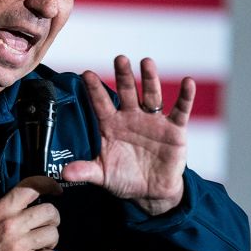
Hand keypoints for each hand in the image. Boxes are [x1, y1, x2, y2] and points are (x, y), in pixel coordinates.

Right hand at [0, 176, 61, 250]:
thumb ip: (11, 207)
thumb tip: (36, 202)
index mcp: (2, 209)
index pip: (32, 187)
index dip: (49, 185)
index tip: (56, 191)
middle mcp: (11, 224)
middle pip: (50, 211)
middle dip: (52, 219)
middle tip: (46, 226)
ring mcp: (18, 245)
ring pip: (53, 234)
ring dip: (50, 240)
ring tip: (40, 245)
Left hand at [61, 55, 191, 215]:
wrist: (151, 191)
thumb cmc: (124, 178)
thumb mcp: (102, 175)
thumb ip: (84, 170)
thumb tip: (63, 173)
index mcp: (111, 126)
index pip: (101, 104)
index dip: (94, 90)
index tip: (86, 74)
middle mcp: (131, 118)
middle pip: (127, 93)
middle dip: (123, 76)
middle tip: (119, 59)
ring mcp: (153, 122)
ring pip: (152, 96)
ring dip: (150, 79)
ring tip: (146, 62)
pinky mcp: (174, 130)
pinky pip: (180, 110)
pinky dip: (185, 96)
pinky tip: (187, 82)